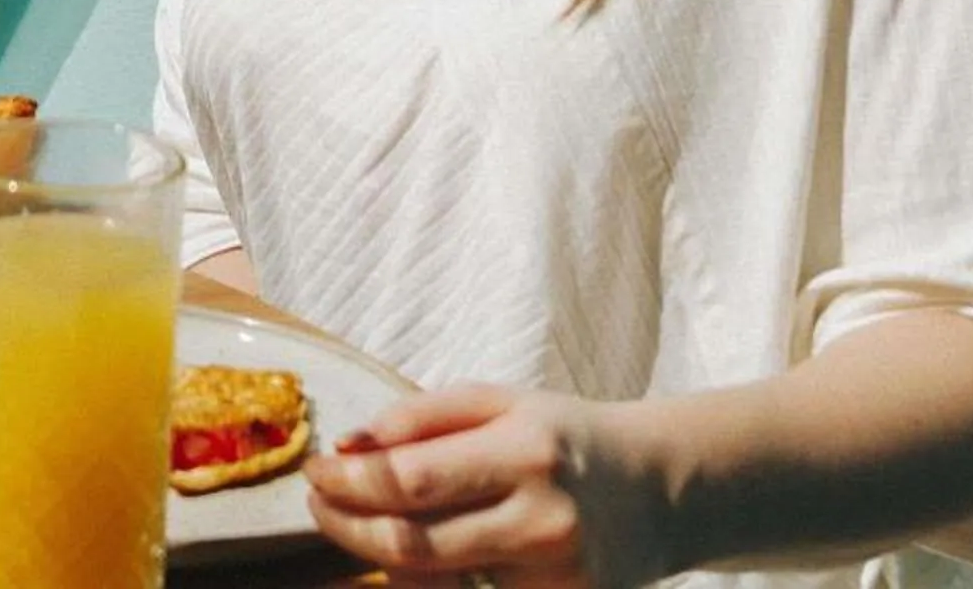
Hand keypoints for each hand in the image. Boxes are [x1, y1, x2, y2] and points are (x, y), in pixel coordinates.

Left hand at [302, 386, 676, 588]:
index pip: (411, 481)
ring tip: (356, 526)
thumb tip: (348, 445)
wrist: (658, 491)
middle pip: (412, 544)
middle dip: (347, 526)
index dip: (347, 483)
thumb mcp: (499, 403)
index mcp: (527, 453)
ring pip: (433, 584)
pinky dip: (425, 585)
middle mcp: (543, 521)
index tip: (315, 472)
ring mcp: (555, 579)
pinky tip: (406, 561)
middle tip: (319, 504)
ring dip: (376, 559)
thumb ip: (419, 418)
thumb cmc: (564, 438)